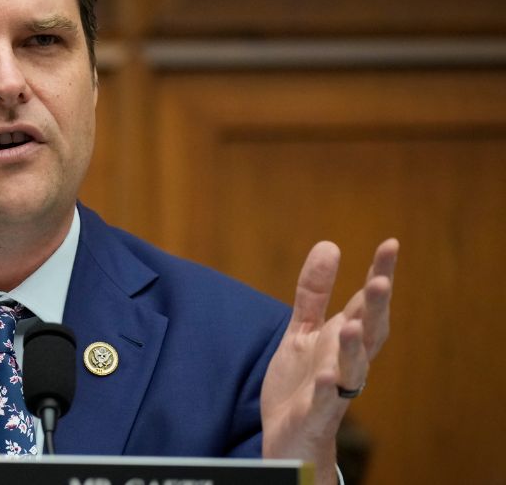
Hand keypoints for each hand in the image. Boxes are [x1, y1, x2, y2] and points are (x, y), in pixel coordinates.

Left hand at [260, 238, 396, 484]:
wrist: (290, 437)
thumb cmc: (303, 382)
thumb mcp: (304, 331)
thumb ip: (314, 293)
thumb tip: (329, 245)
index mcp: (344, 339)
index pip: (366, 303)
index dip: (379, 274)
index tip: (391, 245)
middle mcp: (346, 362)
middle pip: (368, 333)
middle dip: (375, 309)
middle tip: (380, 280)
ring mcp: (333, 390)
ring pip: (352, 369)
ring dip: (354, 348)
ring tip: (352, 324)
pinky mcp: (315, 414)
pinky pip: (324, 402)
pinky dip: (325, 390)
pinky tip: (323, 376)